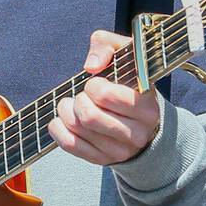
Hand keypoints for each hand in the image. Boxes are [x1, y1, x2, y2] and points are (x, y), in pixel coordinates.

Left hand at [47, 29, 159, 165]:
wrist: (144, 123)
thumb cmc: (130, 83)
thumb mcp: (126, 55)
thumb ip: (107, 45)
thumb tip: (91, 66)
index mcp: (147, 106)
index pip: (106, 96)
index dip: (93, 85)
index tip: (96, 83)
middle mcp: (138, 132)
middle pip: (89, 116)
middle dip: (78, 100)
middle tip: (82, 95)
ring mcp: (121, 150)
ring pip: (78, 129)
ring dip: (66, 110)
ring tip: (72, 104)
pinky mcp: (103, 160)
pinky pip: (70, 145)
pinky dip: (58, 128)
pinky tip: (62, 118)